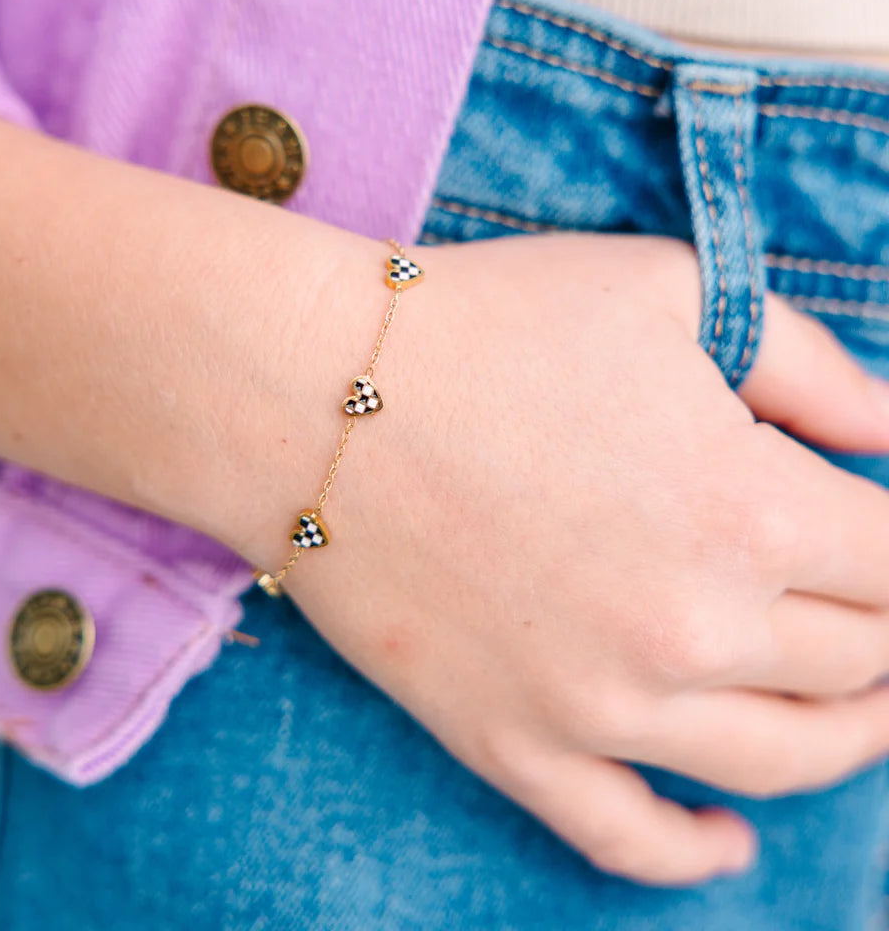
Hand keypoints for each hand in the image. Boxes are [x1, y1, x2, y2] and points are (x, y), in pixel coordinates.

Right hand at [275, 231, 888, 886]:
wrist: (313, 394)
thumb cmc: (489, 326)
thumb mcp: (672, 294)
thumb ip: (813, 365)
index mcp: (748, 512)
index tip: (886, 536)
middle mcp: (689, 632)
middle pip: (859, 668)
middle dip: (885, 634)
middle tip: (872, 607)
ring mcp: (596, 708)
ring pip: (779, 763)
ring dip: (843, 737)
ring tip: (856, 708)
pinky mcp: (510, 743)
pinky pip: (628, 839)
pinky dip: (696, 851)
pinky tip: (727, 839)